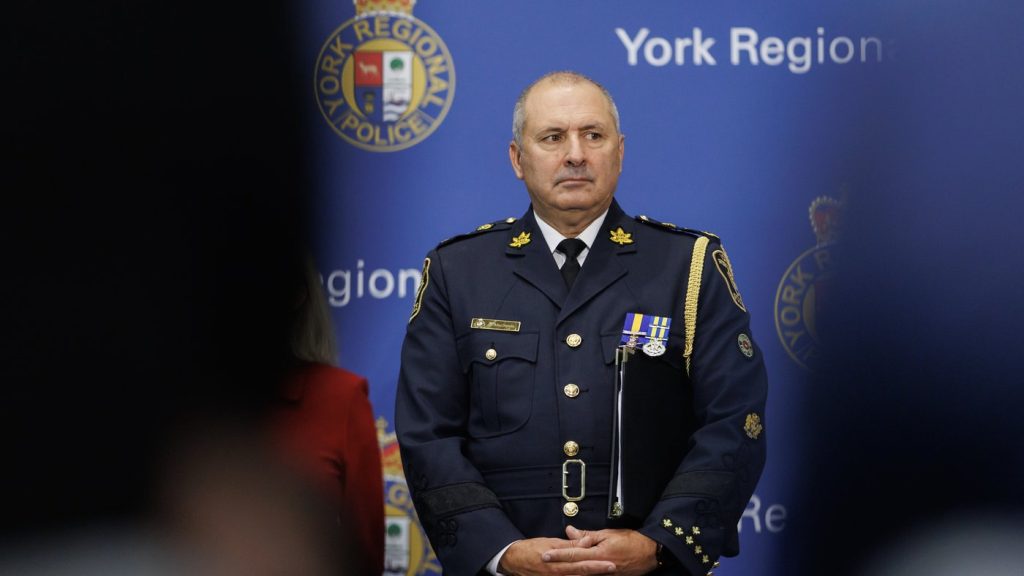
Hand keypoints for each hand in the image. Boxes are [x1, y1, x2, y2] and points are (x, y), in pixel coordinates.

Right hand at [498, 536, 616, 575]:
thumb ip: (570, 544)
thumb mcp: (551, 543)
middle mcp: (558, 574)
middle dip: (598, 572)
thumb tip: (587, 541)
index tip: (611, 563)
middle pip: (582, 574)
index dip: (597, 565)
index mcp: (559, 563)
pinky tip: (586, 575)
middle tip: (612, 568)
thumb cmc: (532, 549)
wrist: (514, 560)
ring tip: (603, 573)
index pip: (582, 564)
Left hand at [540, 526, 657, 575]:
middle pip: (574, 567)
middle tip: (543, 565)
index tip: (545, 555)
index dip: (558, 554)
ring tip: (554, 570)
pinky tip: (574, 573)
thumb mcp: (608, 534)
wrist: (650, 553)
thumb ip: (587, 535)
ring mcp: (604, 575)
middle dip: (558, 566)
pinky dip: (582, 575)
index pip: (573, 553)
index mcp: (597, 554)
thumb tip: (570, 531)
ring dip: (568, 572)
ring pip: (582, 575)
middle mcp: (599, 567)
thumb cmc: (630, 541)